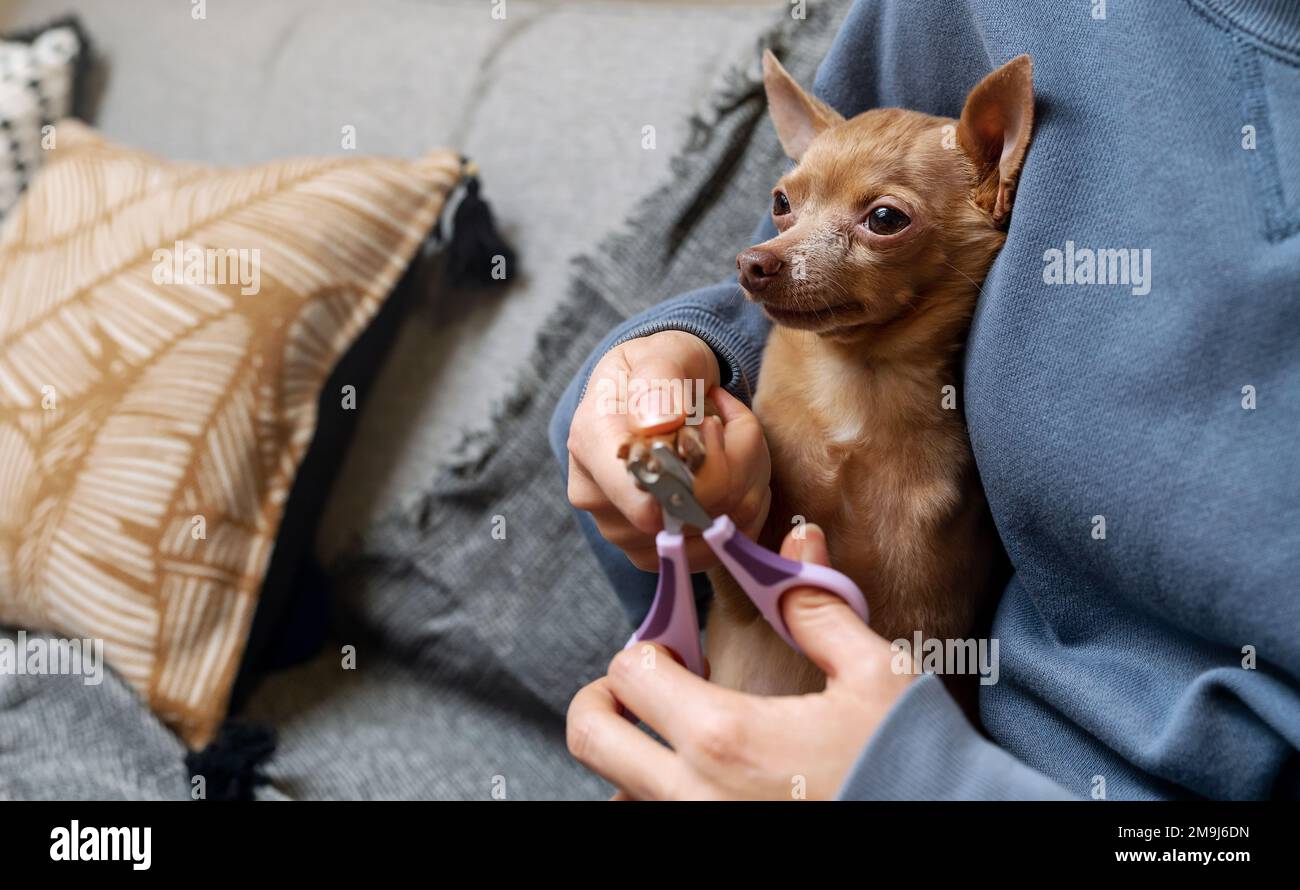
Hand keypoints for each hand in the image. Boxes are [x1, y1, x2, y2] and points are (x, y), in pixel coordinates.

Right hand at [565, 330, 770, 571]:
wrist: (657, 395)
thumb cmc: (660, 369)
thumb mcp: (662, 353)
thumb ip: (660, 380)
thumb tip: (660, 424)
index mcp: (592, 445)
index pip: (644, 499)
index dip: (697, 475)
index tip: (710, 422)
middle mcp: (599, 499)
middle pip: (692, 514)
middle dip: (734, 463)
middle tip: (727, 421)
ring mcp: (626, 533)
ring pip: (718, 529)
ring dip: (746, 480)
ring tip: (729, 440)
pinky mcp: (659, 551)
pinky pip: (725, 544)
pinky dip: (745, 505)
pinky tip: (734, 470)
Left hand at [566, 525, 913, 799]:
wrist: (946, 830)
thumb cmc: (909, 758)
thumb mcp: (873, 675)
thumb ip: (818, 609)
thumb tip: (798, 543)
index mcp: (723, 735)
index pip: (630, 672)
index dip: (646, 648)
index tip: (677, 647)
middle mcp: (692, 795)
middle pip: (590, 737)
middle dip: (602, 699)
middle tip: (642, 685)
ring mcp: (697, 832)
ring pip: (615, 789)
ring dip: (630, 754)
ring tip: (676, 736)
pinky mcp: (713, 856)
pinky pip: (651, 820)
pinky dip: (654, 796)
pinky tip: (704, 779)